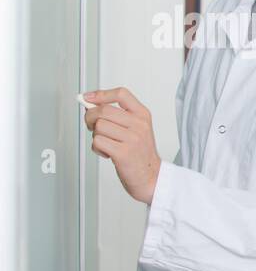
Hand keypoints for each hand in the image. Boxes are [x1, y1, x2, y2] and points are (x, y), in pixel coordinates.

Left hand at [83, 88, 161, 203]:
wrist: (151, 176)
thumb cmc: (139, 152)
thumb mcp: (135, 128)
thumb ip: (116, 115)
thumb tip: (90, 103)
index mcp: (143, 115)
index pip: (121, 94)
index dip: (101, 94)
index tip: (88, 97)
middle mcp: (139, 125)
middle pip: (103, 110)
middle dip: (90, 117)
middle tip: (93, 126)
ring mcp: (133, 139)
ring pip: (99, 126)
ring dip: (96, 136)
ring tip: (106, 143)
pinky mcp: (123, 153)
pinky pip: (97, 142)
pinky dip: (96, 148)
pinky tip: (106, 152)